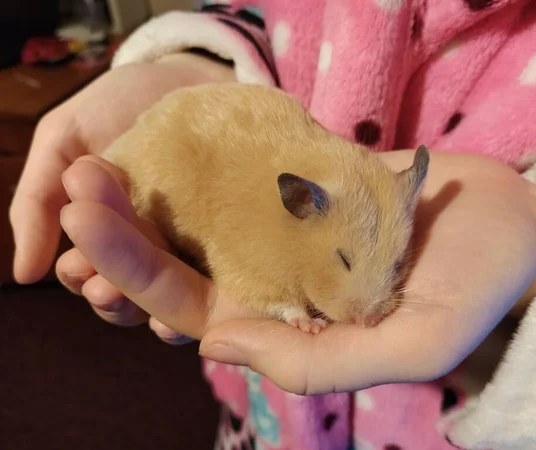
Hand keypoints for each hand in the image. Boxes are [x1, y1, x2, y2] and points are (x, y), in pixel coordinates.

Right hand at [9, 52, 234, 339]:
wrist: (190, 74)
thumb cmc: (123, 104)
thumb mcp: (67, 139)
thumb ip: (37, 199)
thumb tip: (24, 274)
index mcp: (109, 234)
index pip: (89, 272)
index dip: (82, 277)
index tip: (81, 270)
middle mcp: (149, 250)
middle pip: (129, 296)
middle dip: (115, 302)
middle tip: (109, 290)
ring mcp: (193, 251)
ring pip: (171, 300)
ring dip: (156, 315)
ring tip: (155, 317)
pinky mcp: (235, 245)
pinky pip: (221, 282)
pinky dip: (208, 301)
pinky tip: (201, 308)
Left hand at [60, 150, 535, 394]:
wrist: (513, 225)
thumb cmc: (476, 290)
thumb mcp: (414, 345)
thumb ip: (321, 360)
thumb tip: (215, 344)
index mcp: (289, 329)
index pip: (193, 311)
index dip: (136, 273)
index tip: (88, 229)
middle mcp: (275, 284)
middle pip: (182, 262)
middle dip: (123, 228)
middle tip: (77, 182)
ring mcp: (284, 234)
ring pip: (200, 219)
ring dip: (148, 192)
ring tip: (99, 159)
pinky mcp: (300, 190)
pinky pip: (237, 178)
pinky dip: (196, 162)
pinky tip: (160, 138)